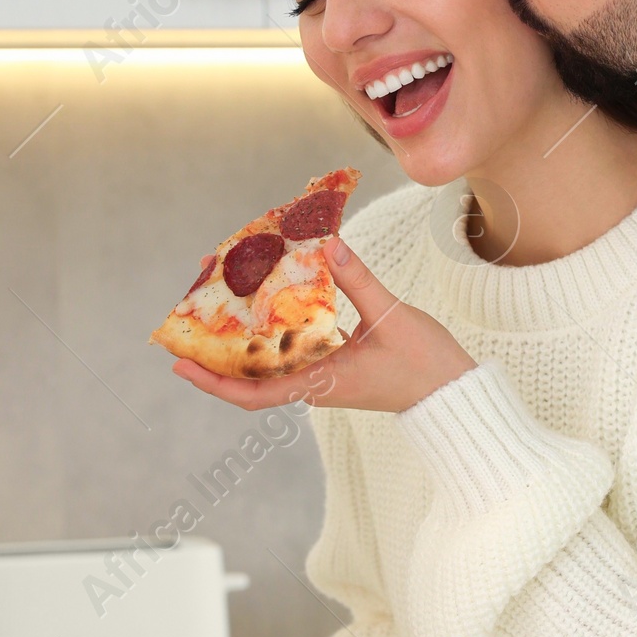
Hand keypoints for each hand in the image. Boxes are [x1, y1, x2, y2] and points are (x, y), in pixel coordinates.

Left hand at [170, 238, 474, 414]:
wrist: (456, 394)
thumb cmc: (427, 364)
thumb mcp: (391, 317)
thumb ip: (358, 280)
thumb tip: (327, 243)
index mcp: (321, 383)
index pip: (254, 394)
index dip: (213, 382)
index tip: (181, 363)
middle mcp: (314, 384)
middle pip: (252, 374)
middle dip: (218, 346)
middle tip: (193, 307)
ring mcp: (324, 377)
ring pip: (271, 360)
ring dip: (243, 334)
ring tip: (223, 295)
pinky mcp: (336, 367)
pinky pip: (294, 350)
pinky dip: (276, 327)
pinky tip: (270, 297)